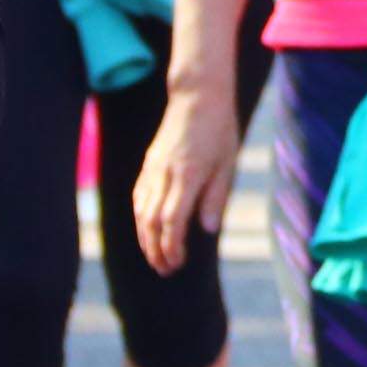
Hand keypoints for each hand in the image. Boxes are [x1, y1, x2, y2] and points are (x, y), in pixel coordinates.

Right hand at [131, 90, 242, 275]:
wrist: (197, 96)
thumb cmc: (219, 129)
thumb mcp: (228, 163)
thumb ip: (216, 197)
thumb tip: (207, 231)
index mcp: (187, 175)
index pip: (172, 221)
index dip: (172, 247)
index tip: (178, 264)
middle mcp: (164, 174)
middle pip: (151, 222)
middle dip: (155, 250)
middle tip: (165, 270)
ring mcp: (153, 168)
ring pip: (140, 211)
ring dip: (145, 238)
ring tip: (156, 257)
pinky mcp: (149, 164)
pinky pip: (139, 197)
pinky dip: (141, 218)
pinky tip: (148, 230)